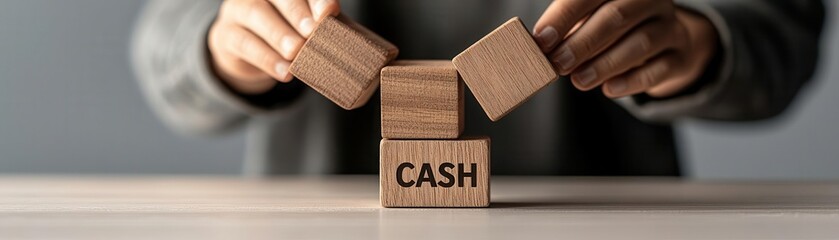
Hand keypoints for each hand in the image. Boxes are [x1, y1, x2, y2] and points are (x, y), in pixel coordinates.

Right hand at [208, 0, 339, 93]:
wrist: (244, 50)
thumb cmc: (285, 33)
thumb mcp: (303, 27)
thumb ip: (322, 27)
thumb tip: (353, 39)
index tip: (330, 12)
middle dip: (297, 12)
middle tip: (313, 31)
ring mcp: (238, 10)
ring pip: (256, 15)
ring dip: (279, 34)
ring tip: (296, 52)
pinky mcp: (226, 35)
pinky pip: (245, 43)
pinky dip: (267, 59)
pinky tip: (284, 72)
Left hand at [533, 0, 717, 97]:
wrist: (664, 42)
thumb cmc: (614, 28)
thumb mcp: (591, 18)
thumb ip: (567, 27)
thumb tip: (539, 44)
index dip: (564, 16)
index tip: (541, 39)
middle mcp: (651, 0)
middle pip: (617, 17)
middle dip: (582, 43)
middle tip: (558, 64)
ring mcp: (670, 26)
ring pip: (640, 43)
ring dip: (605, 64)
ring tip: (578, 81)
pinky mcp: (679, 56)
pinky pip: (658, 69)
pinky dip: (632, 81)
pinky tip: (609, 89)